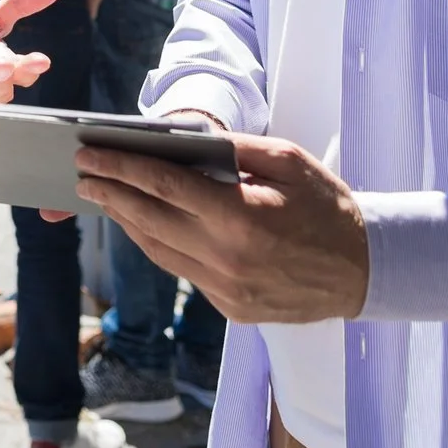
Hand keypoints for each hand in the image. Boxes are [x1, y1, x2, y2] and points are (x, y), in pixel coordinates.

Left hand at [72, 133, 368, 322]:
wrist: (365, 271)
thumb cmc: (328, 208)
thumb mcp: (288, 161)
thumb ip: (233, 149)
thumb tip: (180, 139)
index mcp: (240, 217)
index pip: (163, 185)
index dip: (121, 167)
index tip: (90, 153)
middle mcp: (227, 258)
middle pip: (149, 220)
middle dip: (111, 193)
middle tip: (82, 175)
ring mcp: (227, 289)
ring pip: (159, 251)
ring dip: (128, 222)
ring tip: (106, 197)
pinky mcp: (231, 308)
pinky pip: (182, 271)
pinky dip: (158, 245)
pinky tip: (145, 225)